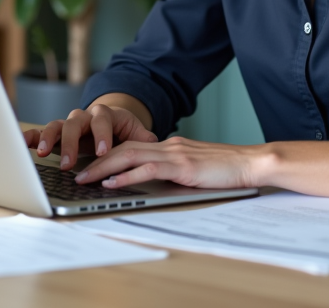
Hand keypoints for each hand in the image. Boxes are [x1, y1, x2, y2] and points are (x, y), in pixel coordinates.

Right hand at [24, 103, 156, 169]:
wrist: (111, 123)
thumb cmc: (122, 132)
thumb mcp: (136, 134)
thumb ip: (143, 139)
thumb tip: (153, 143)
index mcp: (105, 115)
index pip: (102, 121)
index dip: (102, 135)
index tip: (102, 152)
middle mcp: (83, 116)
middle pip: (75, 123)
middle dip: (72, 143)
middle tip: (70, 163)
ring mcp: (68, 124)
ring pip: (56, 125)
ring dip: (48, 139)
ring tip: (44, 154)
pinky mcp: (55, 134)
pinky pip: (40, 132)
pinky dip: (30, 137)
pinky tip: (20, 143)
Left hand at [74, 136, 264, 189]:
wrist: (252, 163)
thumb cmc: (228, 170)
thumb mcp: (195, 168)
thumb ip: (175, 170)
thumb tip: (154, 181)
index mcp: (171, 146)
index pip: (132, 146)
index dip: (108, 154)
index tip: (89, 163)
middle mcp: (169, 145)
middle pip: (123, 148)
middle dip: (96, 158)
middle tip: (76, 170)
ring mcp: (175, 154)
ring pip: (129, 155)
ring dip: (103, 166)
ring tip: (84, 177)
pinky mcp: (182, 166)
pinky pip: (147, 169)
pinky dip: (126, 175)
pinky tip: (111, 182)